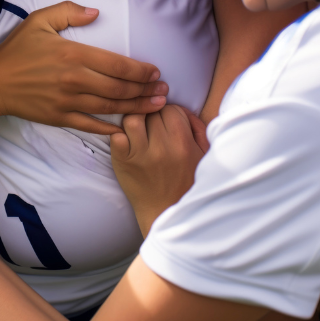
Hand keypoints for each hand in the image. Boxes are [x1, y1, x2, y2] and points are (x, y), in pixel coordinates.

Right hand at [0, 1, 167, 134]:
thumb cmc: (18, 49)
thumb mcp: (40, 20)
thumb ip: (69, 11)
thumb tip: (96, 13)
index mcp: (73, 54)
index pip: (117, 64)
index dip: (140, 70)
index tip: (155, 72)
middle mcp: (75, 79)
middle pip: (120, 88)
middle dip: (146, 90)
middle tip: (164, 91)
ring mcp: (68, 101)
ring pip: (111, 107)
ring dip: (137, 108)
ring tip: (156, 106)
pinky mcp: (61, 117)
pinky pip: (92, 125)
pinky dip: (111, 128)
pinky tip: (126, 127)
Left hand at [110, 105, 208, 235]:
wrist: (166, 212)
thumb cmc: (186, 181)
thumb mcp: (203, 155)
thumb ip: (197, 127)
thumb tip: (181, 108)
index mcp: (184, 143)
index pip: (171, 108)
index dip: (168, 114)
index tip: (166, 124)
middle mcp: (163, 147)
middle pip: (151, 112)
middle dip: (152, 116)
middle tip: (152, 129)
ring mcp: (141, 155)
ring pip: (131, 118)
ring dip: (134, 121)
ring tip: (138, 131)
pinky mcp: (123, 162)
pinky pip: (116, 136)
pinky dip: (118, 135)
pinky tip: (126, 142)